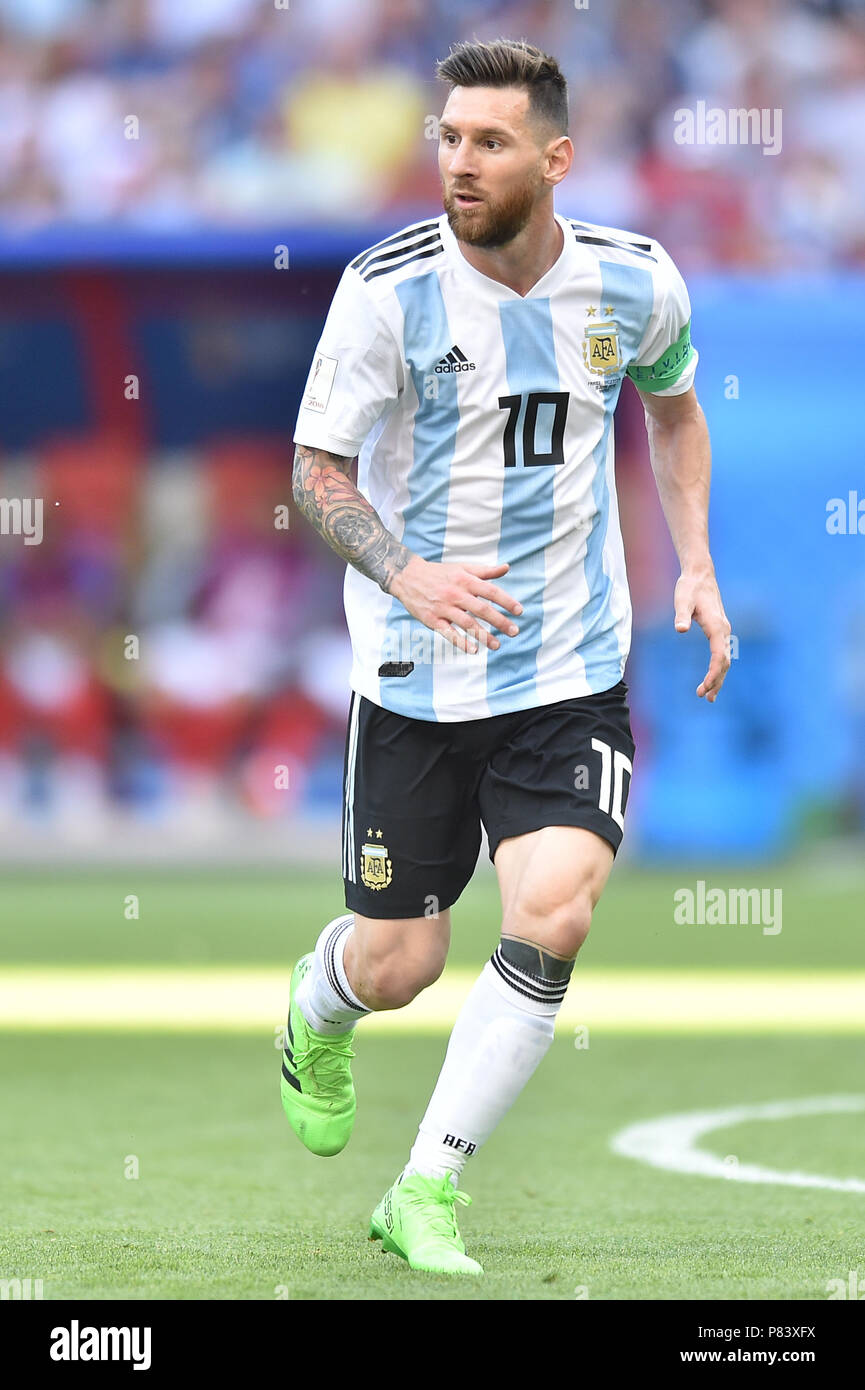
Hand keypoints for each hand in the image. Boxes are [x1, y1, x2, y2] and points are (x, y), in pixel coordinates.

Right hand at [388, 556, 521, 652]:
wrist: (407, 576)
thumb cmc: (439, 573)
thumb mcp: (462, 568)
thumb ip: (485, 571)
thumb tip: (506, 567)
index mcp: (465, 580)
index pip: (491, 591)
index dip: (506, 601)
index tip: (519, 611)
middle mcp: (456, 593)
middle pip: (482, 609)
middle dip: (500, 621)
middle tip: (514, 631)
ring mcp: (443, 607)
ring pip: (467, 623)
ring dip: (484, 635)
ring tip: (497, 645)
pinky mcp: (432, 619)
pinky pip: (448, 633)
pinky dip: (461, 642)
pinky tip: (473, 650)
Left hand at [673, 567, 731, 701]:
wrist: (700, 575)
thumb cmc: (689, 587)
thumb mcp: (682, 599)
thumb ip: (681, 615)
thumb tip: (680, 629)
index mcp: (717, 626)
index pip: (719, 656)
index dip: (713, 674)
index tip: (704, 688)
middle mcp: (724, 630)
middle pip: (724, 662)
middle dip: (716, 681)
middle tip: (705, 698)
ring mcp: (723, 631)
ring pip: (725, 660)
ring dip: (718, 678)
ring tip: (709, 697)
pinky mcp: (719, 631)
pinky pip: (722, 654)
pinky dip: (718, 669)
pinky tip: (711, 678)